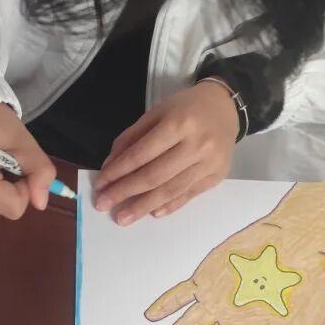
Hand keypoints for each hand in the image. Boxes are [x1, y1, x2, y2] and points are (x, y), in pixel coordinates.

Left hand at [94, 81, 237, 224]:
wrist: (225, 107)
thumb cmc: (186, 108)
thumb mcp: (156, 113)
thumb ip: (132, 138)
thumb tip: (110, 167)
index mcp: (178, 123)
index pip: (141, 154)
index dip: (118, 171)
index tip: (100, 184)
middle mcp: (196, 145)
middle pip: (155, 176)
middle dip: (125, 192)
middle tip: (104, 205)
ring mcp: (209, 163)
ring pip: (171, 190)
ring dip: (143, 206)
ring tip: (123, 218)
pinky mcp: (217, 176)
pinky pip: (189, 195)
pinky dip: (169, 206)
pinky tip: (152, 213)